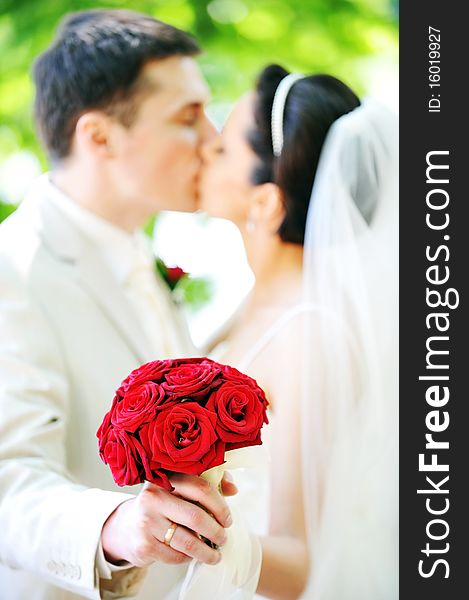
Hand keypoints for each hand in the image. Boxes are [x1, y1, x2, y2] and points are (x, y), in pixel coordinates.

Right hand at [101, 472, 236, 567]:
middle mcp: (154, 497)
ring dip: (207, 551)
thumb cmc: (163, 504)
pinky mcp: (144, 545)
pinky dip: (189, 557)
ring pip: (188, 541)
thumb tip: (233, 489)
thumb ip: (209, 483)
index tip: (227, 519)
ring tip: (215, 554)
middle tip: (223, 538)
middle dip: (216, 532)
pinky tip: (192, 554)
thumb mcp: (181, 488)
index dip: (220, 505)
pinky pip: (176, 556)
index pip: (201, 488)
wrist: (127, 526)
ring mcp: (147, 521)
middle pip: (196, 517)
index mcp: (166, 478)